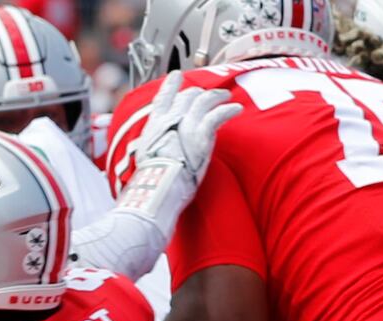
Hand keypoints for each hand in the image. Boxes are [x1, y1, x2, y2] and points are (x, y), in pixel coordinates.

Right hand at [114, 71, 239, 230]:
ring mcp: (187, 124)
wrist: (159, 183)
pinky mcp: (201, 134)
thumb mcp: (145, 155)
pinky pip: (218, 115)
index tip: (176, 75)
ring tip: (225, 95)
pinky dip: (229, 109)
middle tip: (207, 94)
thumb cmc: (152, 177)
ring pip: (204, 100)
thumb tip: (155, 151)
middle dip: (198, 92)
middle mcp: (171, 119)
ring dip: (217, 96)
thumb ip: (154, 146)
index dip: (170, 84)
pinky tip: (237, 109)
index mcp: (155, 123)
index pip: (163, 98)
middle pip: (187, 96)